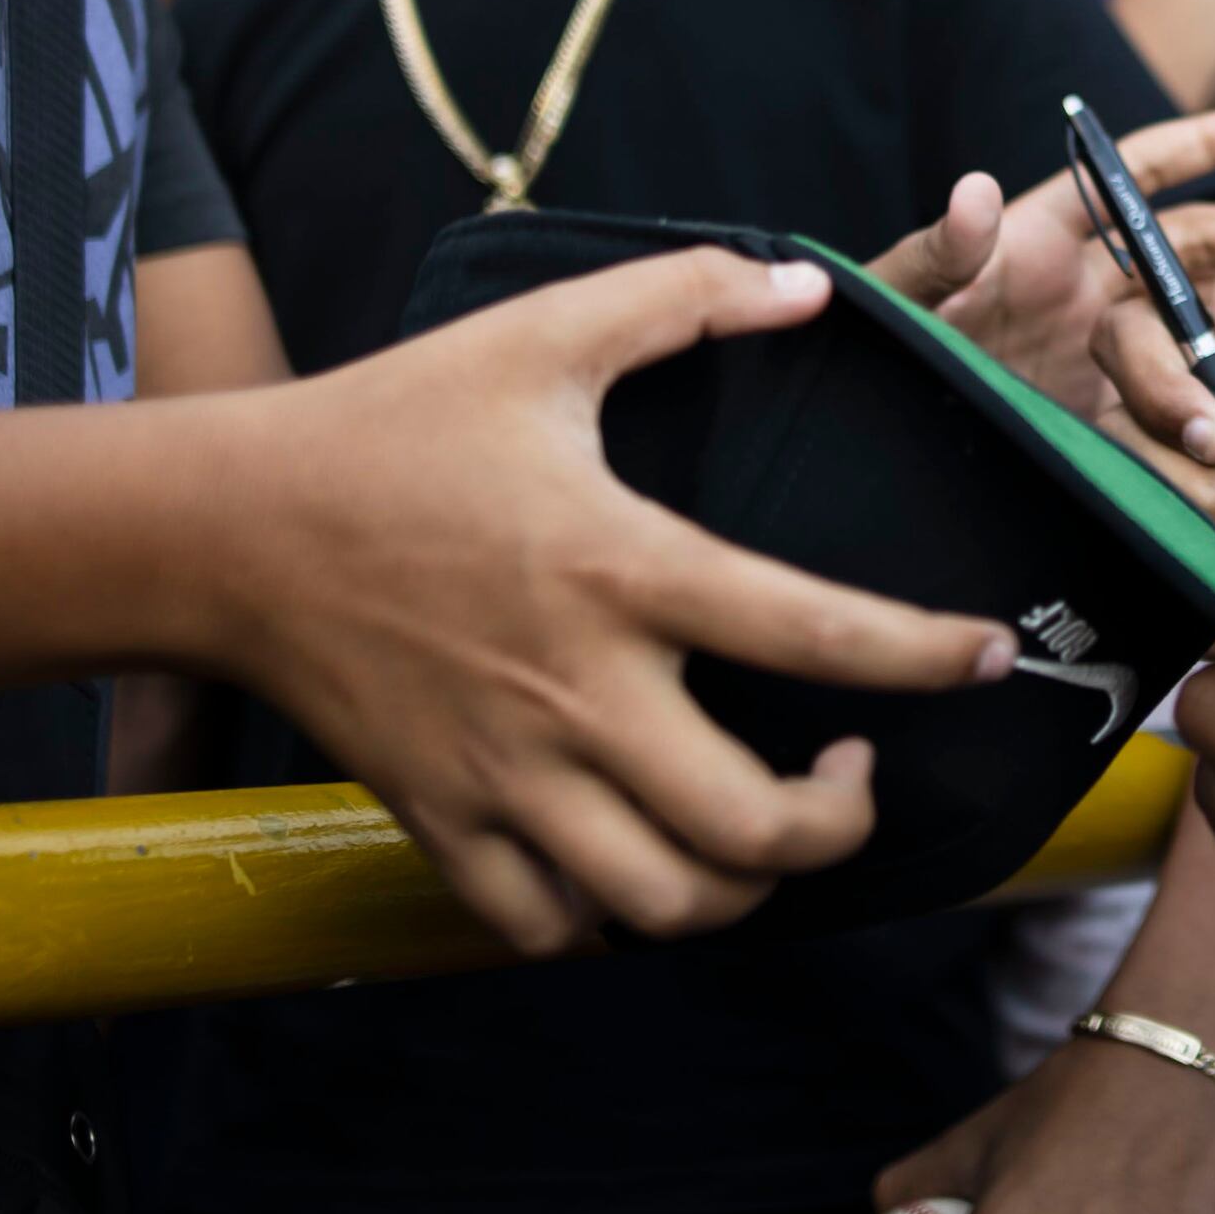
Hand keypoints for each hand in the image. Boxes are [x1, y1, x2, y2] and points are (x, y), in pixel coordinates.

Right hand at [221, 247, 1019, 952]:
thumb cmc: (392, 422)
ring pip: (663, 902)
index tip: (988, 658)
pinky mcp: (440, 820)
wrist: (226, 525)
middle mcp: (576, 690)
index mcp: (620, 566)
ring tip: (756, 828)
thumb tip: (807, 285)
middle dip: (840, 825)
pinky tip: (631, 862)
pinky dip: (606, 921)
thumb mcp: (542, 332)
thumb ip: (683, 298)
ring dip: (738, 889)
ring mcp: (505, 773)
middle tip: (849, 771)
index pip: (813, 630)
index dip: (923, 656)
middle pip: (753, 830)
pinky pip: (546, 929)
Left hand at [872, 101, 1214, 422]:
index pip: (1136, 174)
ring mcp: (1098, 346)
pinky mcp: (1102, 410)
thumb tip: (975, 190)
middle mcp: (1082, 284)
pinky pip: (1180, 391)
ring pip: (1198, 316)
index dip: (1205, 141)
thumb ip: (937, 251)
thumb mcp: (899, 301)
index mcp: (1041, 234)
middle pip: (1192, 247)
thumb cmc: (871, 351)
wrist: (864, 440)